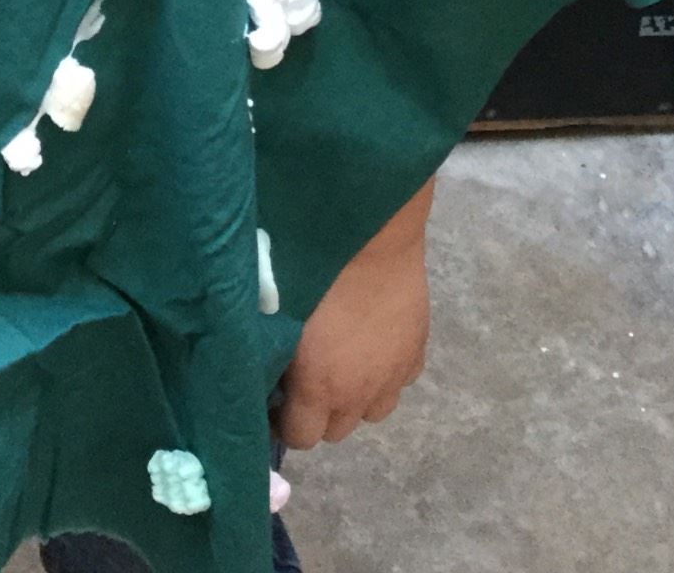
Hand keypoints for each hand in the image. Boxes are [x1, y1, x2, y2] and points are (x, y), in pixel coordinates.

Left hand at [271, 197, 431, 448]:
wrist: (368, 235)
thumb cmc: (310, 267)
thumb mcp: (278, 315)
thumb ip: (270, 353)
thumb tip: (256, 372)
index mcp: (319, 386)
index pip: (300, 438)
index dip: (280, 426)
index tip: (270, 403)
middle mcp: (360, 392)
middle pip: (336, 432)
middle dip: (315, 414)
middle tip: (300, 382)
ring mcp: (393, 375)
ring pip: (372, 413)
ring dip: (353, 400)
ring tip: (339, 367)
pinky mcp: (417, 352)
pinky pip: (399, 381)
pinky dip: (384, 375)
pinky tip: (372, 348)